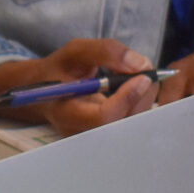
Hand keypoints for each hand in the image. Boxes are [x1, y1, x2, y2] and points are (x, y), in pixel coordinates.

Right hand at [0, 37, 155, 135]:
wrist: (48, 91)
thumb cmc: (60, 70)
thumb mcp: (75, 52)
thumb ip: (105, 51)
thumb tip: (139, 63)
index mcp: (66, 113)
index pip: (103, 117)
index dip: (127, 97)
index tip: (142, 76)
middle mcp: (82, 133)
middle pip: (124, 123)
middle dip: (142, 95)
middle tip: (145, 70)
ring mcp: (96, 141)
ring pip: (134, 124)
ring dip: (144, 97)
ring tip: (137, 74)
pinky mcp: (108, 139)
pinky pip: (134, 124)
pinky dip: (141, 103)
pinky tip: (134, 87)